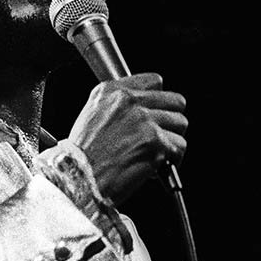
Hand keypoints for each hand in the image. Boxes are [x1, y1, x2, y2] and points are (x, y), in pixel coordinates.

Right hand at [68, 72, 186, 204]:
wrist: (79, 179)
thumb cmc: (81, 156)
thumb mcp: (91, 115)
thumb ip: (116, 105)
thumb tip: (142, 108)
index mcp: (112, 91)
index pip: (154, 81)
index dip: (159, 99)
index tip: (157, 111)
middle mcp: (129, 102)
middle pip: (175, 101)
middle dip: (172, 120)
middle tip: (163, 135)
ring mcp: (144, 121)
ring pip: (180, 124)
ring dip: (173, 140)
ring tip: (159, 152)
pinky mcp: (155, 143)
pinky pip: (180, 147)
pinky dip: (173, 159)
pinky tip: (158, 165)